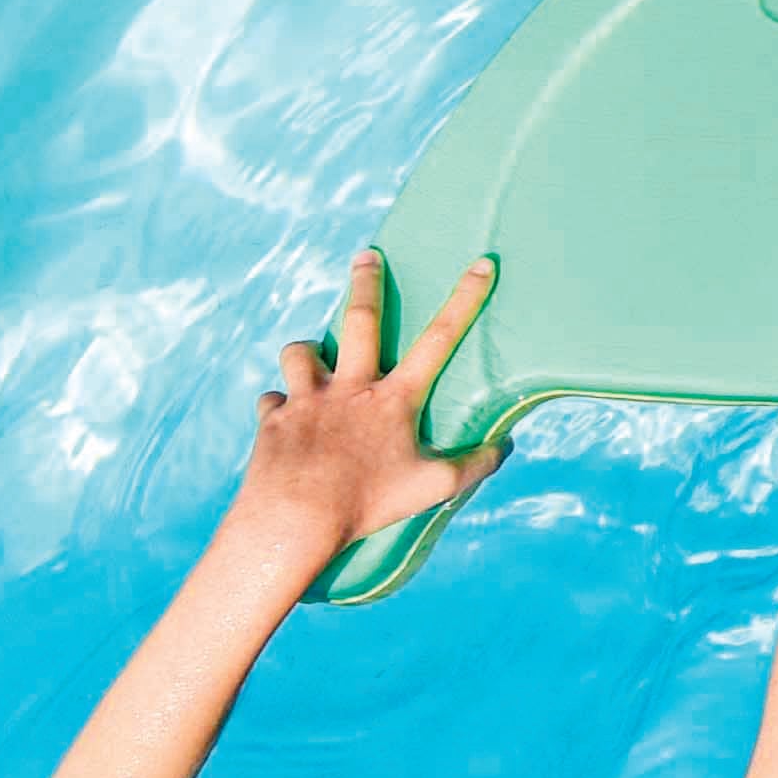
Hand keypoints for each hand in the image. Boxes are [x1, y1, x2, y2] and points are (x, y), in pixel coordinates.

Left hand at [226, 250, 503, 553]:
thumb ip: (473, 466)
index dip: (464, 298)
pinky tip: (285, 422)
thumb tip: (506, 447)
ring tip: (313, 359)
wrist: (292, 520)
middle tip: (366, 257)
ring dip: (308, 353)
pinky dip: (280, 408)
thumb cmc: (366, 505)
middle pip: (359, 320)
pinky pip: (272, 402)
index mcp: (392, 399)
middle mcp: (348, 389)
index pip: (439, 339)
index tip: (481, 264)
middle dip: (366, 283)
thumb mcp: (431, 489)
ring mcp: (306, 400)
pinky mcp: (272, 419)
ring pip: (301, 353)